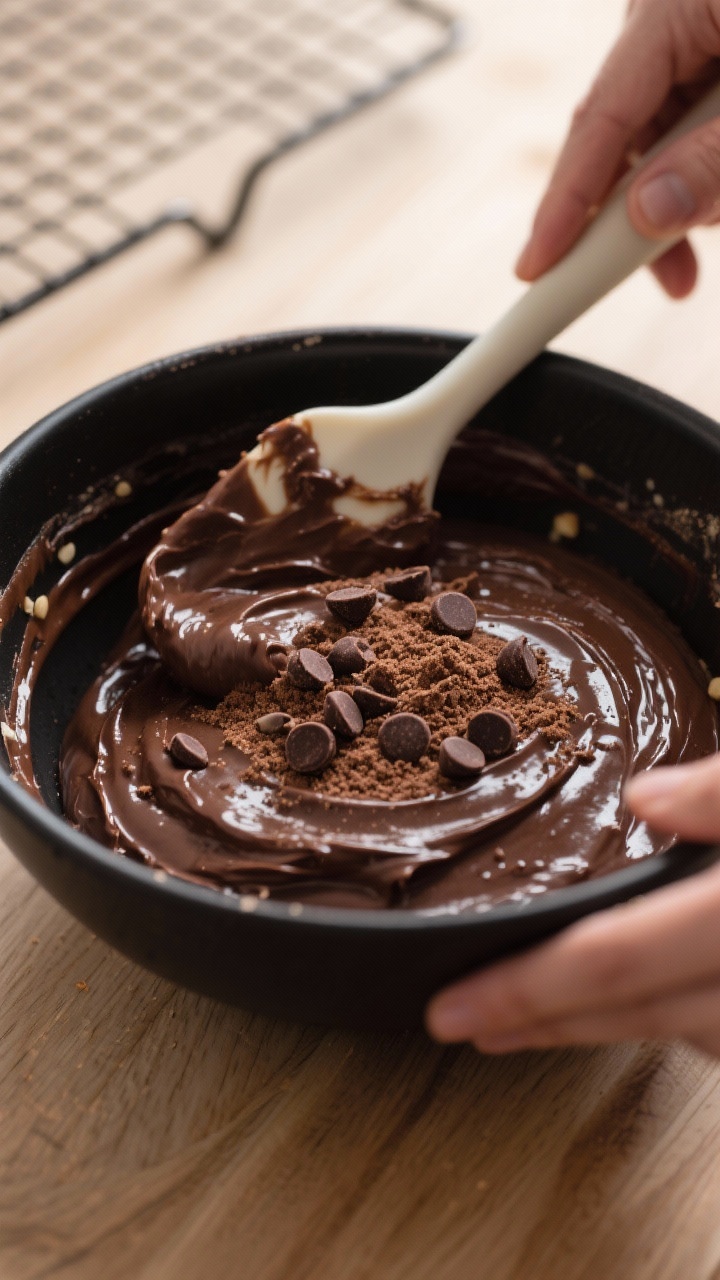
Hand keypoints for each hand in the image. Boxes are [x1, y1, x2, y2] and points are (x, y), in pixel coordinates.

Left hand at [425, 753, 719, 1056]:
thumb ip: (717, 792)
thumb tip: (644, 797)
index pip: (613, 960)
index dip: (524, 989)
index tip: (450, 1008)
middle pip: (632, 1012)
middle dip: (541, 1020)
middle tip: (464, 1020)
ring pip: (675, 1030)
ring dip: (601, 1021)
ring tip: (535, 1011)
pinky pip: (713, 1023)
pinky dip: (664, 1010)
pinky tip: (637, 991)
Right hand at [515, 0, 719, 297]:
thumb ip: (718, 163)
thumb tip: (649, 214)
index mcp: (673, 6)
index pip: (600, 118)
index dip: (566, 202)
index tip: (539, 266)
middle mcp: (672, 15)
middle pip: (626, 137)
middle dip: (643, 215)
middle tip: (669, 281)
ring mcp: (694, 33)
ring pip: (661, 140)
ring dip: (687, 199)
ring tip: (712, 240)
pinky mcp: (713, 53)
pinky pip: (691, 126)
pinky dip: (707, 171)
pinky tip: (719, 204)